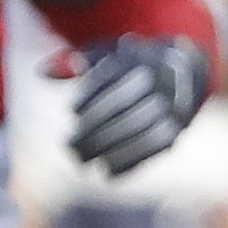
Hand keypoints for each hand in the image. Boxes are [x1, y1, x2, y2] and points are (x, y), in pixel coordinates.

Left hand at [68, 35, 207, 177]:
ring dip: (109, 150)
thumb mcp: (107, 53)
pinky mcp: (179, 128)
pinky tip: (107, 173)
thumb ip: (74, 61)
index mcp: (143, 60)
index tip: (73, 110)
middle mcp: (162, 82)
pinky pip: (156, 148)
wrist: (186, 67)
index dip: (92, 96)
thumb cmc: (132, 62)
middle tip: (69, 146)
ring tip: (82, 160)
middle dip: (94, 130)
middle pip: (126, 109)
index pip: (115, 78)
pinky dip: (131, 162)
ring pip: (142, 130)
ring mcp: (174, 107)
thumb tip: (41, 73)